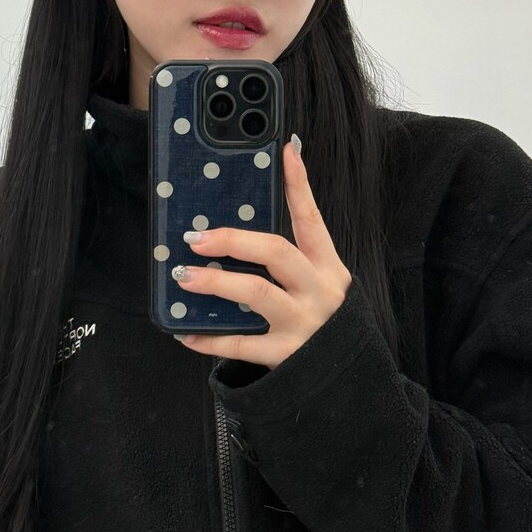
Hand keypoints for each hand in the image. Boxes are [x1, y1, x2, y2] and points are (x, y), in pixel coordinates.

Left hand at [172, 135, 351, 369]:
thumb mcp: (320, 283)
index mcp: (328, 267)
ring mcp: (303, 323)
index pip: (311, 219)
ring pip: (256, 293)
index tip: (284, 151)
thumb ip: (293, 254)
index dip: (298, 184)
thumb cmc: (325, 322)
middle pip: (276, 252)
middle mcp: (318, 290)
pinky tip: (185, 332)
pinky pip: (240, 345)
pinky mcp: (286, 356)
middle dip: (233, 239)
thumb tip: (251, 220)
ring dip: (215, 282)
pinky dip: (209, 339)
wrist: (347, 380)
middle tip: (196, 238)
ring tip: (184, 275)